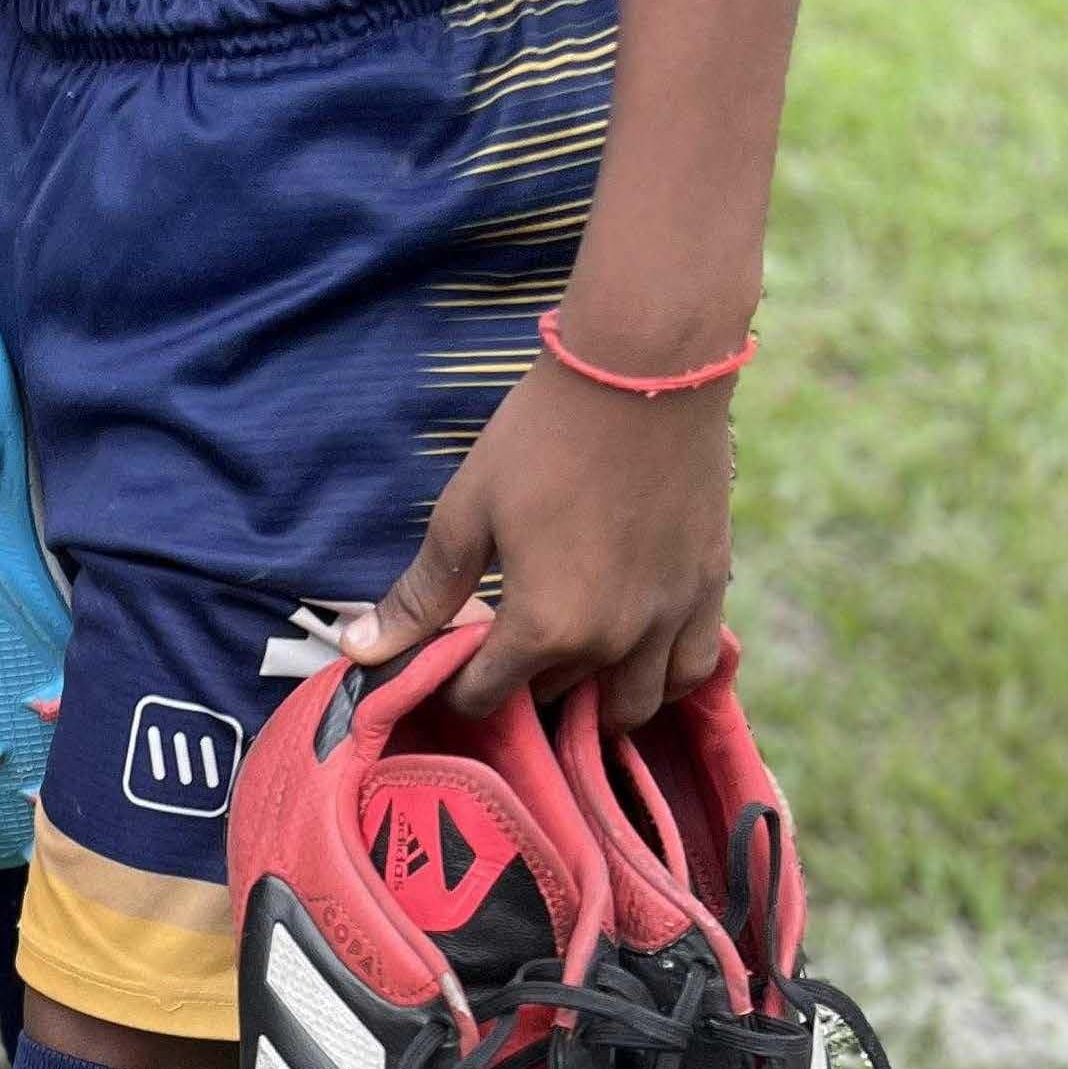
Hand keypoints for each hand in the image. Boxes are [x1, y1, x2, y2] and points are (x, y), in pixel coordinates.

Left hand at [341, 350, 732, 726]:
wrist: (645, 366)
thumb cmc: (543, 434)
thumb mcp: (466, 512)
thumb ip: (420, 594)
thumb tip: (358, 650)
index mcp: (545, 629)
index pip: (484, 697)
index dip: (457, 683)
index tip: (453, 656)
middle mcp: (612, 641)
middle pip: (552, 697)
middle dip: (523, 680)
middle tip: (507, 640)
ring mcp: (669, 619)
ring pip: (630, 703)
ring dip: (595, 696)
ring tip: (571, 659)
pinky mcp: (709, 588)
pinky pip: (693, 666)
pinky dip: (664, 674)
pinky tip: (639, 653)